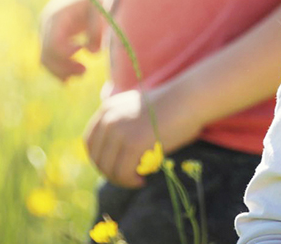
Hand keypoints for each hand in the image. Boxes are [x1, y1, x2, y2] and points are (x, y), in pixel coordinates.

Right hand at [39, 0, 102, 80]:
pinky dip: (61, 67)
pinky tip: (74, 73)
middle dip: (63, 68)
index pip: (53, 45)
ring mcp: (50, 29)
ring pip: (46, 59)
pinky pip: (52, 56)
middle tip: (85, 71)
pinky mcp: (56, 33)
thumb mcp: (105, 1)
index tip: (83, 55)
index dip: (65, 58)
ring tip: (82, 72)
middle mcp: (48, 23)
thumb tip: (91, 51)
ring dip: (61, 71)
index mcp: (57, 16)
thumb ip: (99, 24)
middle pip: (46, 56)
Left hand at [84, 85, 204, 186]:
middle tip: (129, 178)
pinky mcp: (133, 143)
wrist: (190, 98)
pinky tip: (142, 180)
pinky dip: (131, 181)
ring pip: (109, 168)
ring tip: (138, 180)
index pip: (90, 142)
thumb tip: (115, 154)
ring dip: (122, 180)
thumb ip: (122, 124)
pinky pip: (123, 172)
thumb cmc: (172, 106)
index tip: (115, 168)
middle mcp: (108, 118)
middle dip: (111, 173)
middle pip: (97, 158)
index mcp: (107, 109)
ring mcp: (120, 131)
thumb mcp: (137, 110)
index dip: (100, 160)